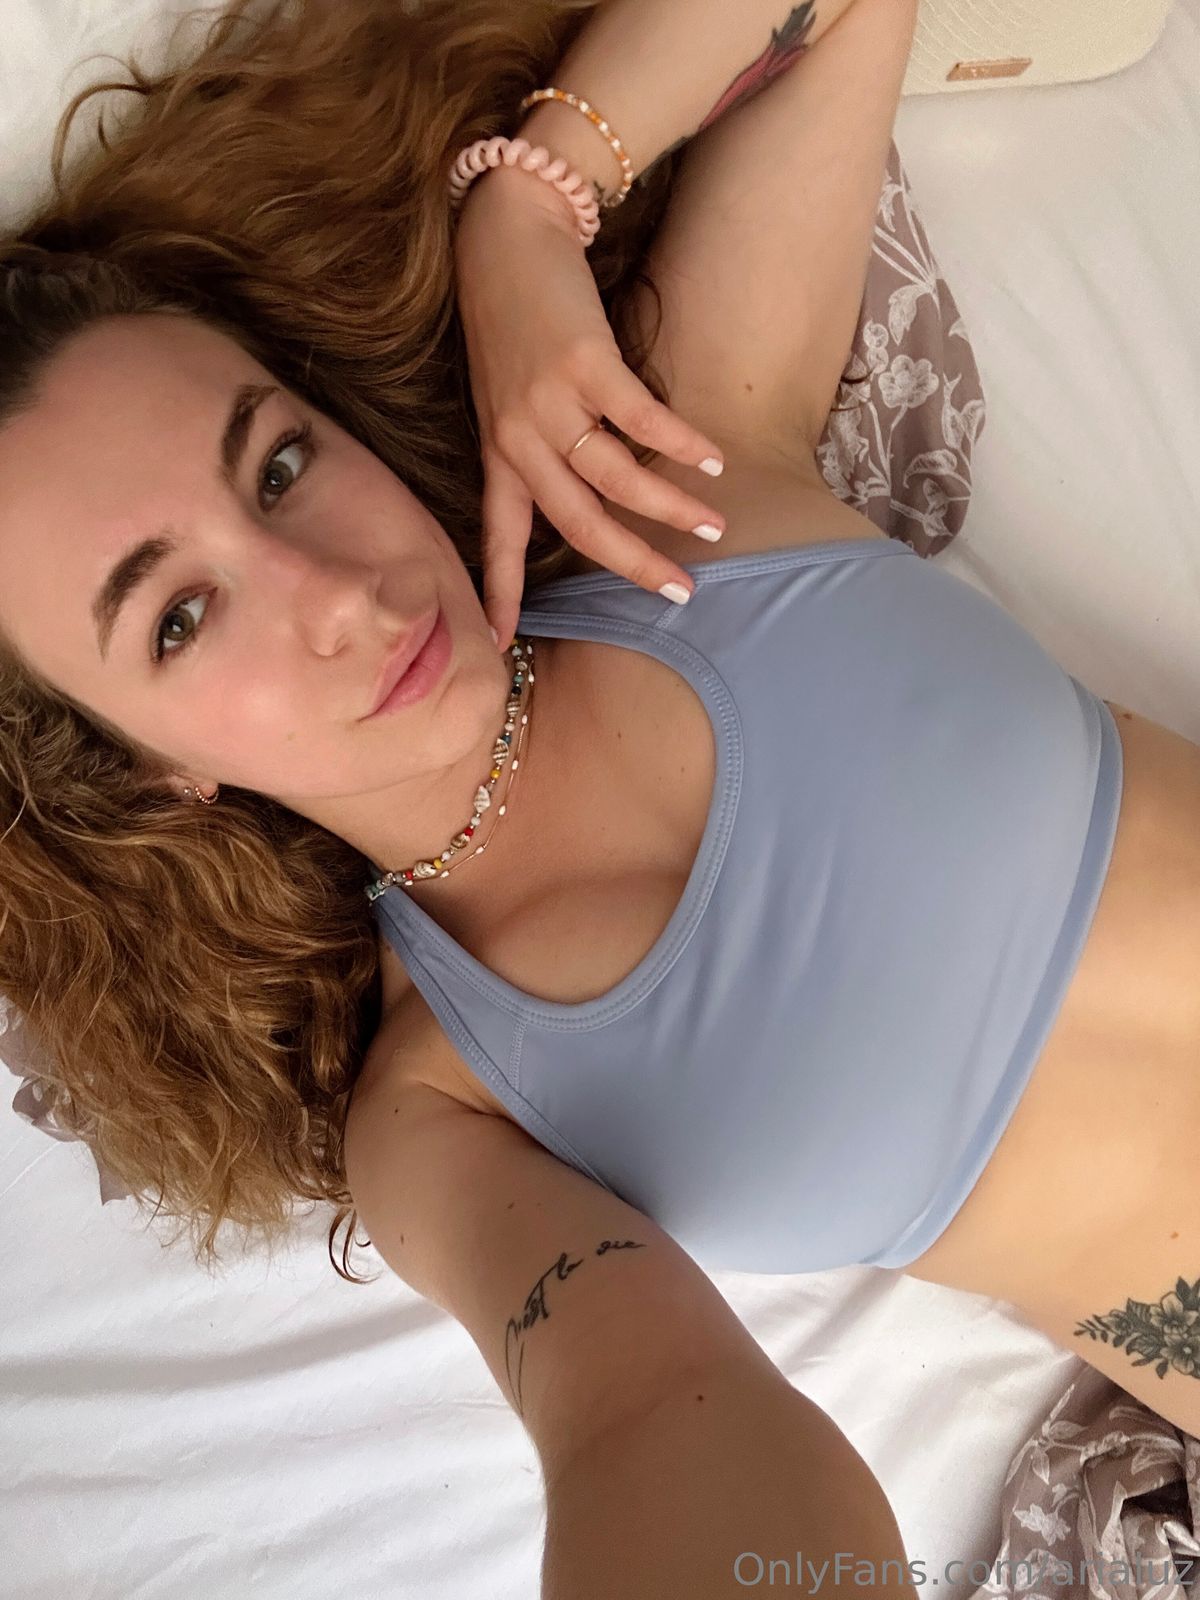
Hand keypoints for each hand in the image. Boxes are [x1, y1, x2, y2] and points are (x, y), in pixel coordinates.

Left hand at [453, 165, 727, 650]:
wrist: (504, 238)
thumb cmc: (511, 320)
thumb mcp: (505, 398)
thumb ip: (536, 450)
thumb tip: (591, 497)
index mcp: (499, 454)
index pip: (499, 538)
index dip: (501, 592)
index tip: (502, 643)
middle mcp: (519, 438)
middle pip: (579, 524)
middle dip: (632, 566)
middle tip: (680, 595)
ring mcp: (550, 401)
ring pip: (618, 479)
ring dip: (672, 508)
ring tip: (713, 526)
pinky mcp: (585, 363)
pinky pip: (642, 419)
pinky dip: (682, 444)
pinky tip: (713, 461)